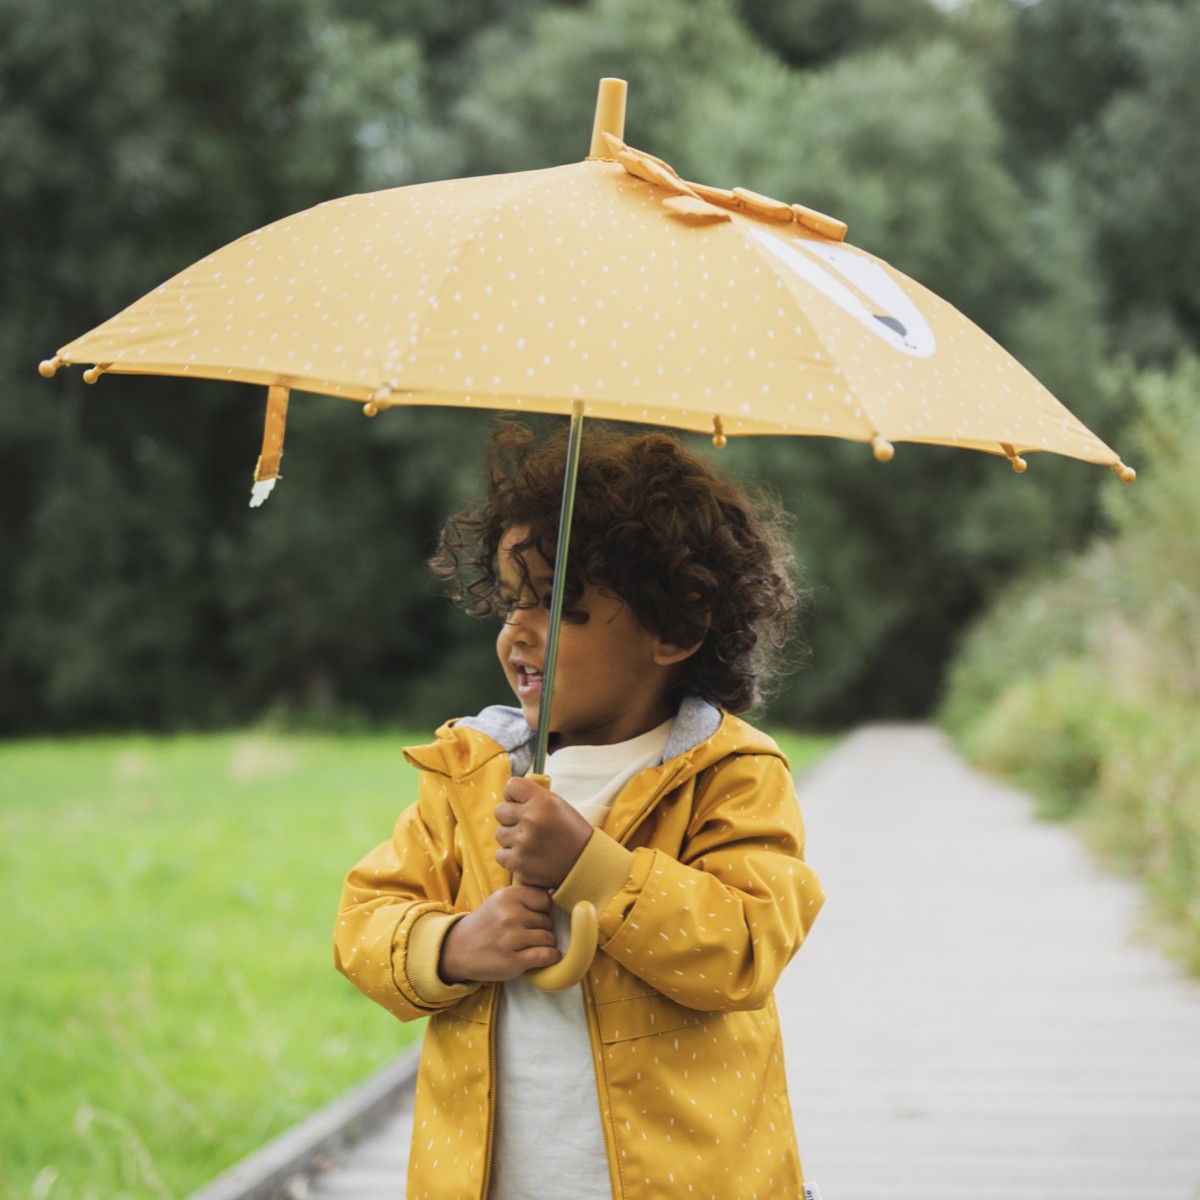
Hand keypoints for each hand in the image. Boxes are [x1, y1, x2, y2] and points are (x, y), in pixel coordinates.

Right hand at [439, 886, 560, 982]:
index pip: (546, 900)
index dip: (543, 910)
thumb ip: (525, 897)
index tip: (533, 917)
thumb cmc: (487, 924)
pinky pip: (546, 956)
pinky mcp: (513, 961)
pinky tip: (545, 957)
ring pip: (549, 939)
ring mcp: (511, 938)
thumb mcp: (500, 901)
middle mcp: (510, 914)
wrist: (458, 950)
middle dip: (542, 929)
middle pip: (549, 921)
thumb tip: (560, 899)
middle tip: (526, 934)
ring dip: (544, 945)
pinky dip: (551, 958)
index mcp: (508, 895)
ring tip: (528, 946)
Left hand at [494, 776, 592, 887]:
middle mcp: (531, 819)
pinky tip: (527, 856)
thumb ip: (533, 798)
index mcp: (543, 801)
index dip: (512, 795)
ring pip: (500, 834)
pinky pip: (500, 855)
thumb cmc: (571, 833)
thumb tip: (509, 797)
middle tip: (526, 826)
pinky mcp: (518, 862)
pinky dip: (510, 857)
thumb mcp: (558, 806)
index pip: (511, 786)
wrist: (585, 863)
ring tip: (530, 843)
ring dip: (511, 838)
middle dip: (509, 818)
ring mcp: (523, 842)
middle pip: (500, 811)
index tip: (518, 803)